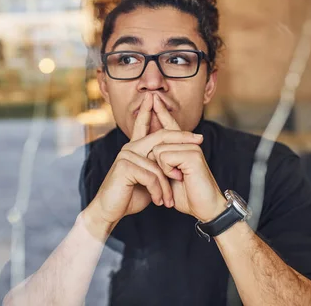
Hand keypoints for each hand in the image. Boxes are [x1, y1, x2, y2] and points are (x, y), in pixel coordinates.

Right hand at [85, 93, 203, 234]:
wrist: (110, 211)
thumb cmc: (130, 196)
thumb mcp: (150, 179)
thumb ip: (158, 166)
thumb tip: (174, 160)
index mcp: (135, 148)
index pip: (142, 125)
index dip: (149, 111)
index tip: (154, 98)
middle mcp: (130, 148)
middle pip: (161, 137)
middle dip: (182, 138)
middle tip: (199, 139)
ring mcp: (126, 155)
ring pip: (159, 165)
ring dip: (167, 186)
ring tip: (167, 201)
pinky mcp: (124, 166)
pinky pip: (151, 176)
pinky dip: (158, 191)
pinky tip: (157, 201)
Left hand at [150, 94, 227, 221]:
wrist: (206, 208)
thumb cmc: (188, 195)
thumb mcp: (169, 177)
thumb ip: (162, 162)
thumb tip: (152, 152)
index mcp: (183, 147)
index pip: (169, 126)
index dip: (161, 112)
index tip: (153, 98)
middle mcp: (188, 143)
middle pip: (159, 138)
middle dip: (157, 159)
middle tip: (171, 175)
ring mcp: (191, 146)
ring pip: (158, 149)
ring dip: (161, 169)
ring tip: (176, 180)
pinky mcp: (192, 153)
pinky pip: (164, 156)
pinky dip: (166, 170)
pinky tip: (179, 177)